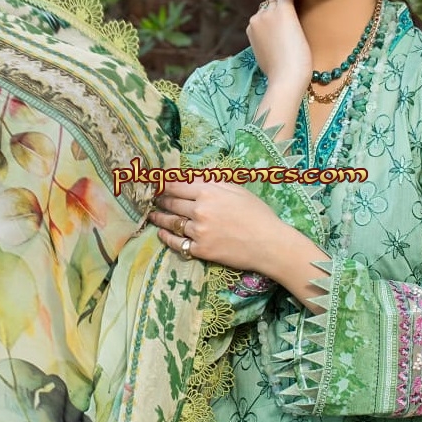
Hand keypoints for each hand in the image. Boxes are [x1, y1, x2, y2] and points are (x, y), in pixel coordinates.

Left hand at [148, 178, 330, 311]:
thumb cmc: (258, 214)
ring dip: (159, 218)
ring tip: (152, 215)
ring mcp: (199, 231)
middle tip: (151, 198)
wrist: (269, 244)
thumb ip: (215, 179)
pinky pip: (177, 243)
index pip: (177, 185)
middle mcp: (200, 210)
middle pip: (171, 203)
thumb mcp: (238, 189)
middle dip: (160, 199)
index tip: (155, 183)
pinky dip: (167, 238)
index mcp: (208, 191)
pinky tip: (162, 234)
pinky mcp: (200, 250)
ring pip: (171, 223)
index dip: (164, 183)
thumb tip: (198, 172)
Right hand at [247, 0, 310, 139]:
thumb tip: (277, 41)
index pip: (264, 12)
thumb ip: (269, 43)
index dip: (277, 11)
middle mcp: (256, 17)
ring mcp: (268, 13)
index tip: (291, 13)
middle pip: (271, 1)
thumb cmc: (282, 74)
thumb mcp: (268, 57)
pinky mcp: (284, 11)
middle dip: (283, 0)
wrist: (286, 80)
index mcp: (251, 28)